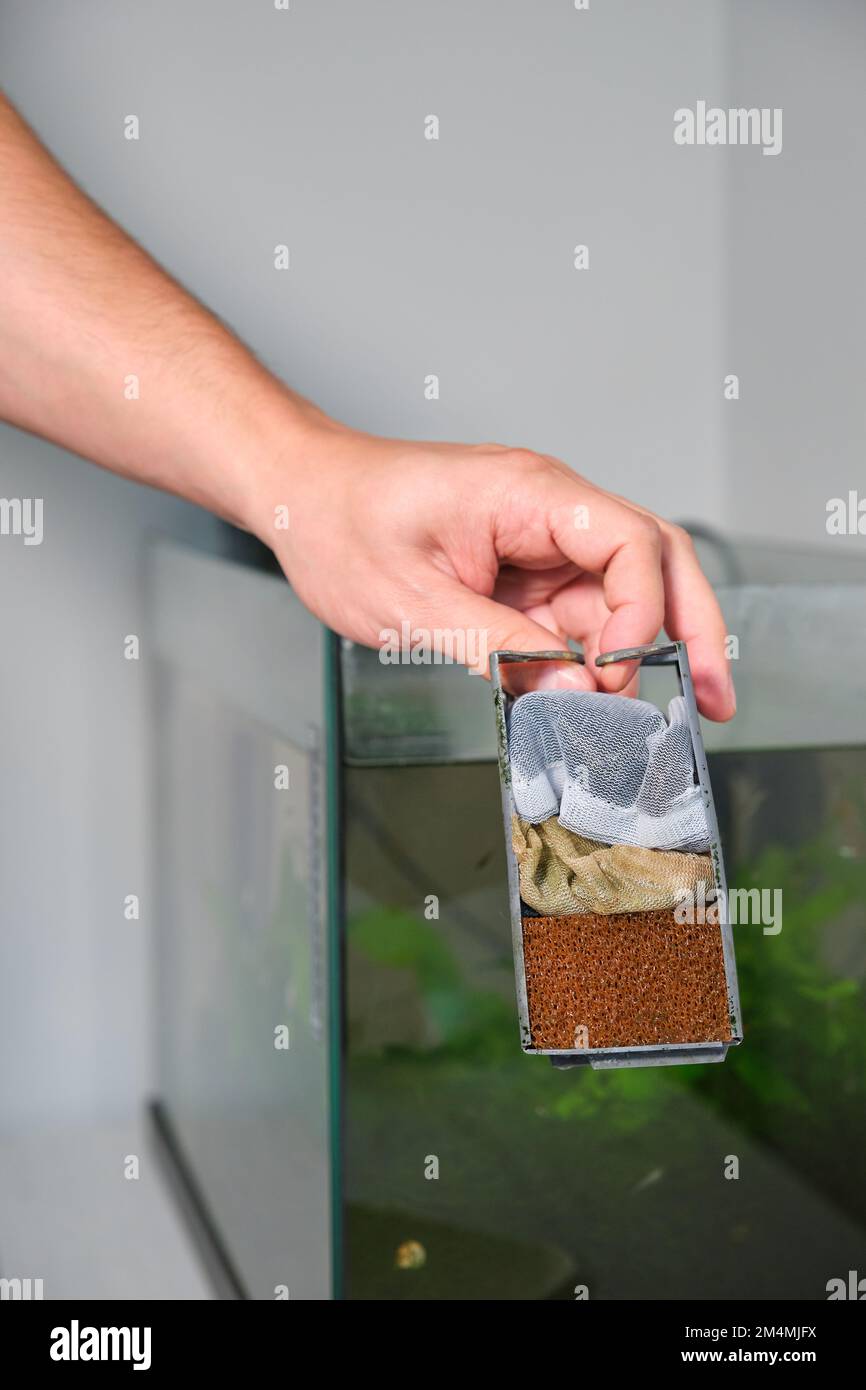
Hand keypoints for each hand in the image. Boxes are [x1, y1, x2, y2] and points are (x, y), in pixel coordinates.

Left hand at [250, 422, 735, 720]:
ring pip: (617, 599)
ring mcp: (538, 544)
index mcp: (531, 494)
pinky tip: (582, 705)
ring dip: (631, 658)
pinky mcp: (521, 575)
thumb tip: (575, 696)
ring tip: (632, 722)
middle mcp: (549, 512)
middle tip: (715, 701)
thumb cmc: (341, 524)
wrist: (299, 498)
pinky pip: (572, 619)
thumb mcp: (413, 602)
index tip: (614, 674)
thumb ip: (500, 651)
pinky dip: (583, 664)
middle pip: (653, 562)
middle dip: (691, 631)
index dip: (642, 611)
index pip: (632, 542)